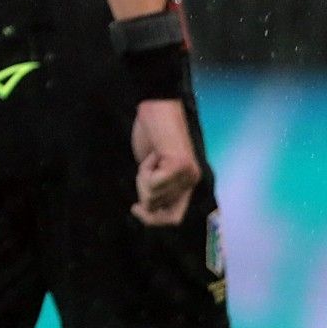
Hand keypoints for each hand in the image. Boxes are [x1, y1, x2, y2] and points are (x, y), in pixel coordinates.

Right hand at [131, 98, 200, 225]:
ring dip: (142, 176)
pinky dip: (145, 169)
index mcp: (187, 183)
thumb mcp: (150, 167)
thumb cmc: (151, 132)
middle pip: (158, 207)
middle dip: (142, 191)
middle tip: (143, 170)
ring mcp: (188, 175)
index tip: (135, 208)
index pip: (174, 218)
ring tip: (151, 157)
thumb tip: (146, 210)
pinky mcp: (179, 166)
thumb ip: (154, 187)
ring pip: (153, 195)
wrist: (156, 107)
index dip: (153, 220)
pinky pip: (152, 182)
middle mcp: (192, 182)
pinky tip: (154, 154)